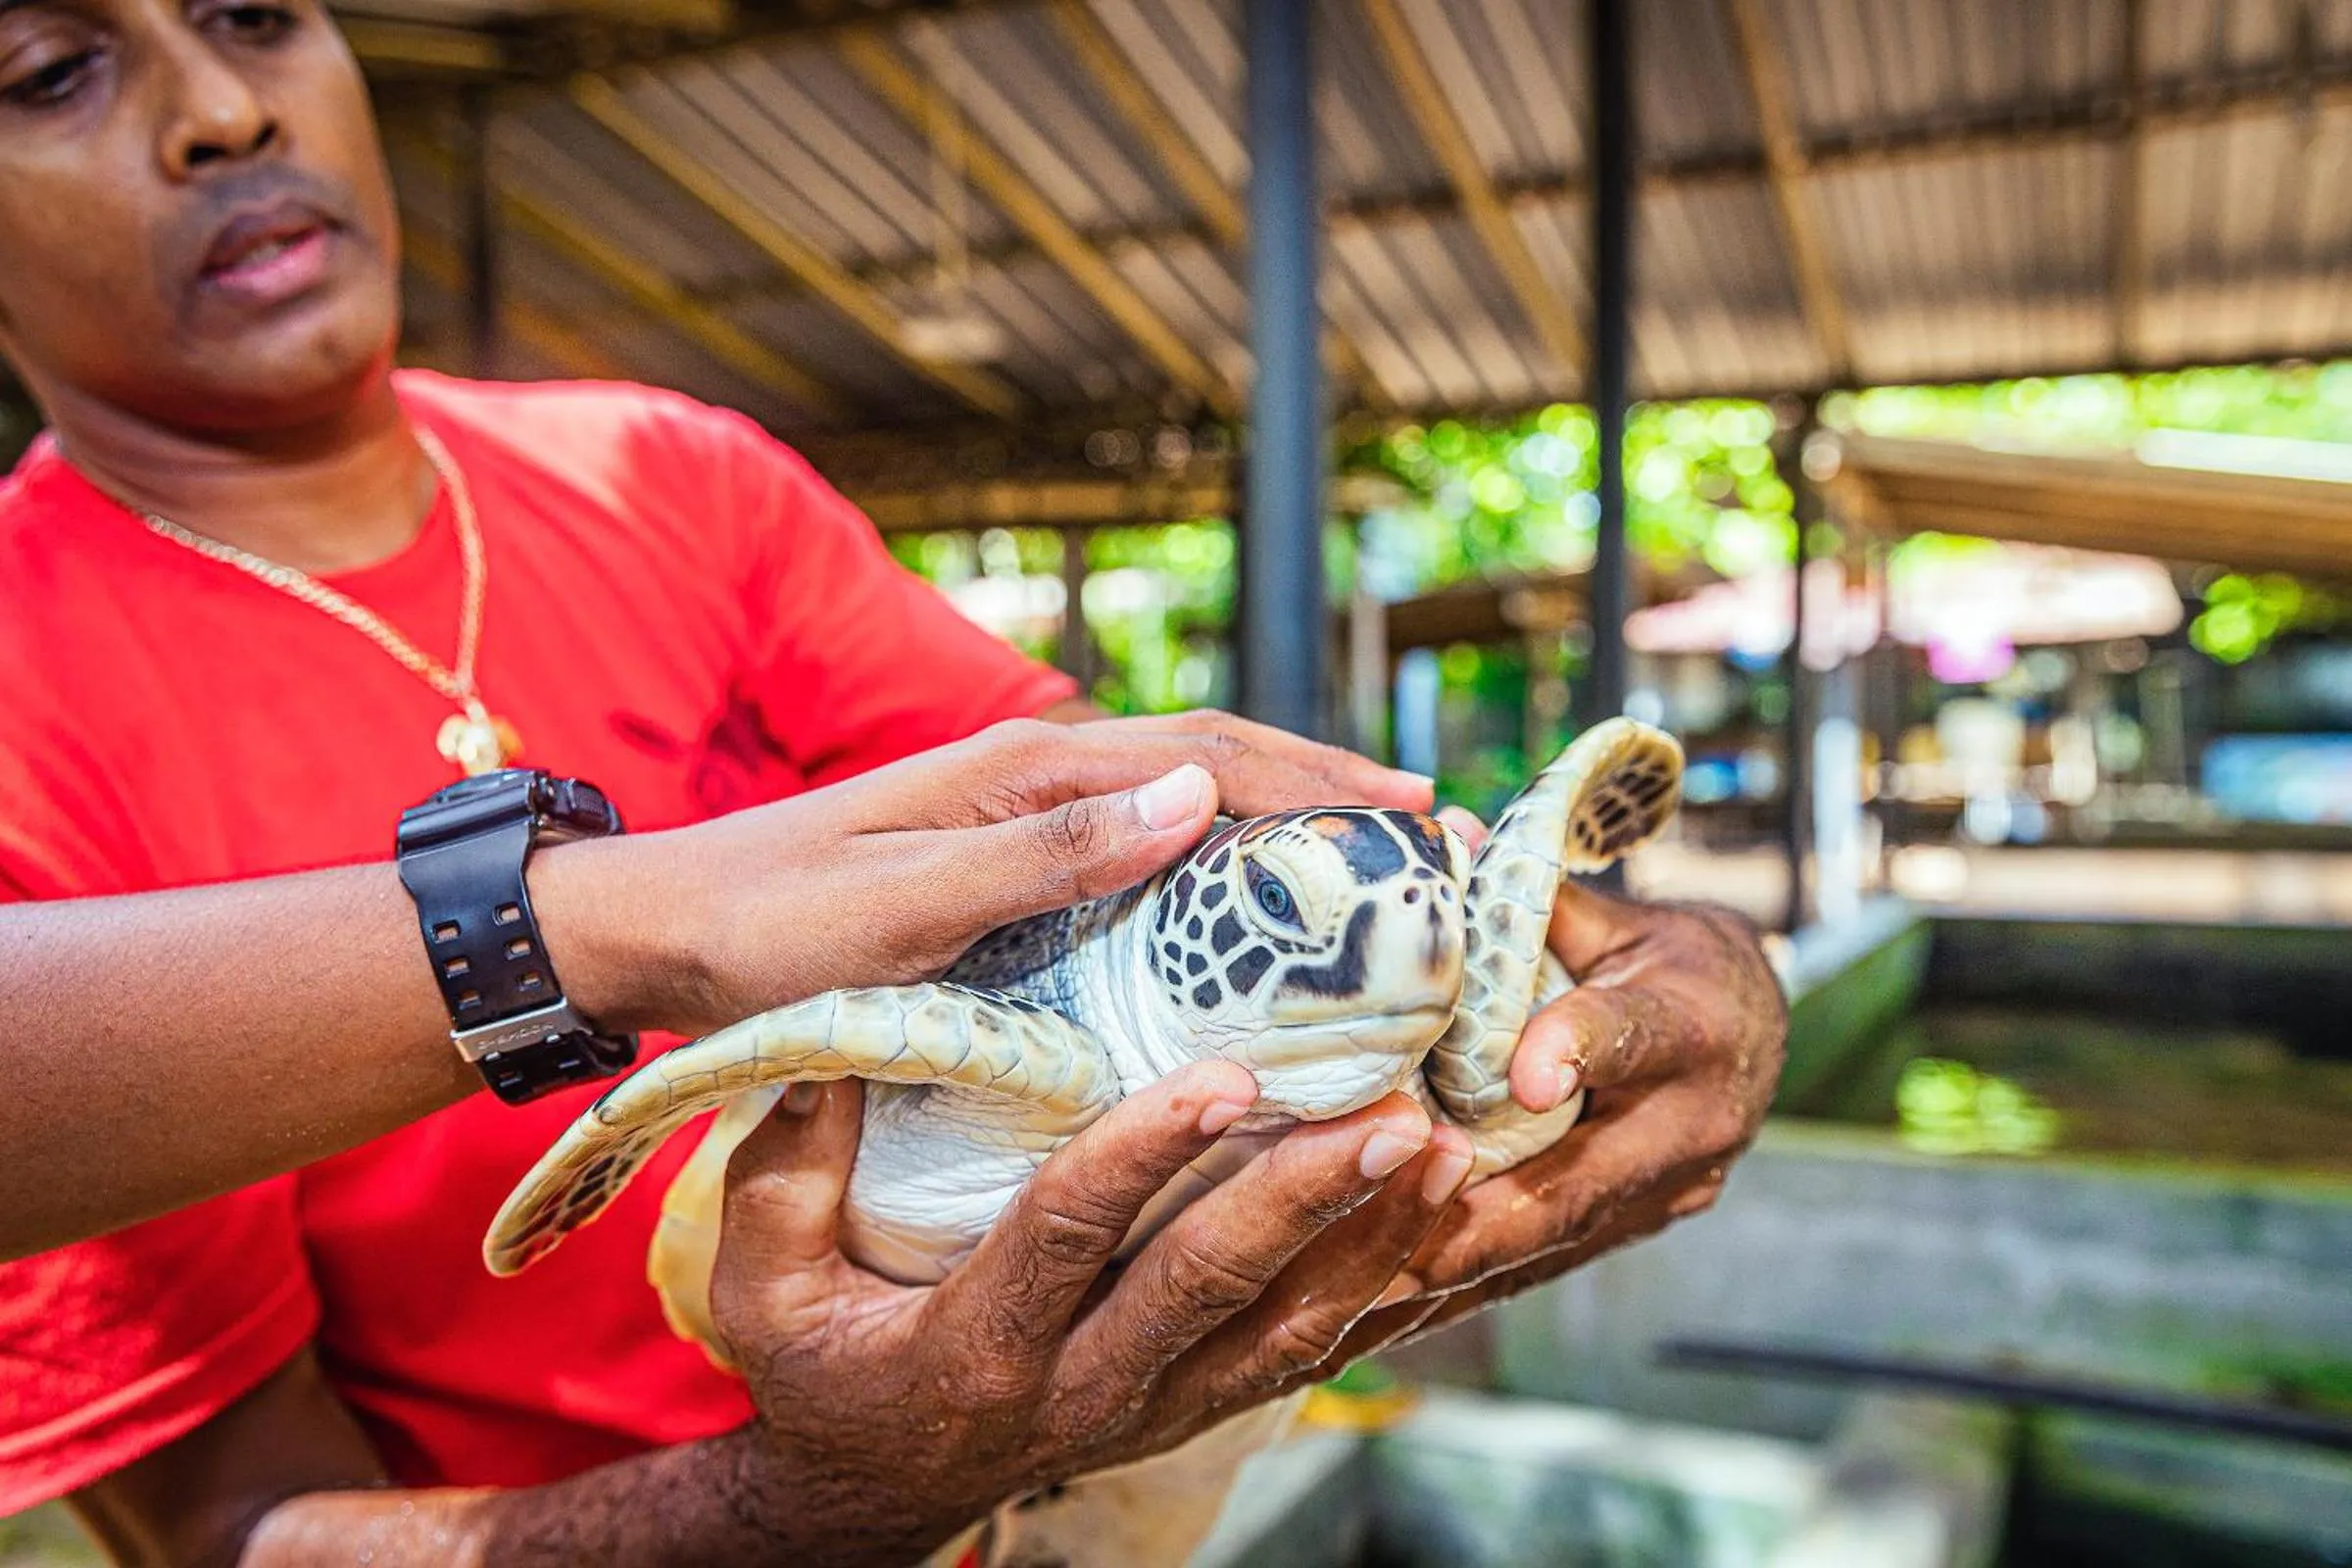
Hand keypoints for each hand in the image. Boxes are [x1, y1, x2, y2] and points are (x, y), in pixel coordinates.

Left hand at [544, 712, 1431, 1037]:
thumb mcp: (900, 908)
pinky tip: (1239, 907)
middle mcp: (1032, 770)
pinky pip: (1135, 844)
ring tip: (1369, 869)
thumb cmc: (764, 931)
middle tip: (1431, 843)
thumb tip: (1193, 795)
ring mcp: (1016, 807)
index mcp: (1024, 767)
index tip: (1422, 820)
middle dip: (1326, 792)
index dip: (1323, 783)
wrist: (653, 931)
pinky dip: (1210, 860)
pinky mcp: (1000, 851)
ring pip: (1180, 798)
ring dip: (1278, 823)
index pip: (1210, 755)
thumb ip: (1042, 854)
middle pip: (1214, 762)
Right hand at [704, 1061, 1472, 1567]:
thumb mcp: (762, 1286)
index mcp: (978, 1345)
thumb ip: (784, 1176)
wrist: (875, 1487)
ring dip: (1368, 1241)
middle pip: (1209, 1289)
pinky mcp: (1198, 1404)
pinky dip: (1377, 1285)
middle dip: (1304, 1200)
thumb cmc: (819, 1363)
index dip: (1143, 1156)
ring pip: (1283, 1331)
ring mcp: (1153, 1404)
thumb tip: (824, 1053)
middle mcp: (1083, 1386)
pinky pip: (1304, 1353)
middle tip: (1389, 1115)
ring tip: (1441, 1149)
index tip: (1218, 1075)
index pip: (1068, 1237)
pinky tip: (1436, 1213)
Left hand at [1330, 817, 1787, 1358]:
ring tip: (1355, 1281)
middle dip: (1478, 1213)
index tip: (1522, 1073)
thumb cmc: (1658, 955)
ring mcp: (1672, 1190)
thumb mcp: (1609, 913)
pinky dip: (1468, 1274)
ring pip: (1553, 1237)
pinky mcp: (1637, 1228)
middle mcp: (1696, 1120)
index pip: (1632, 1033)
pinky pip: (1544, 1260)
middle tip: (1382, 1224)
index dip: (1578, 1049)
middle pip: (1580, 1178)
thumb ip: (1526, 896)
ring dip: (1454, 1259)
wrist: (1745, 1026)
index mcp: (1692, 1019)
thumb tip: (1435, 834)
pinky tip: (1383, 1293)